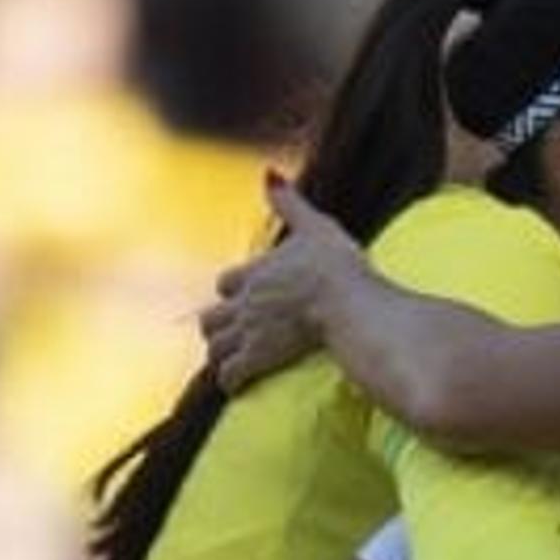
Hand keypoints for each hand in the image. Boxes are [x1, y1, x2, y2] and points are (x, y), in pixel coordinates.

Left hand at [199, 179, 361, 396]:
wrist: (346, 302)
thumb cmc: (335, 266)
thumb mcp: (315, 225)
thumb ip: (290, 203)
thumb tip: (269, 172)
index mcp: (255, 272)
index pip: (228, 282)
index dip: (234, 290)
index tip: (242, 297)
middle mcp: (245, 302)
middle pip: (213, 317)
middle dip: (218, 325)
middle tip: (228, 335)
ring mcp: (249, 331)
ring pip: (216, 345)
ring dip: (220, 354)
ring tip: (228, 363)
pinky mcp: (258, 357)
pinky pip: (231, 372)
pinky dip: (230, 379)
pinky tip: (235, 386)